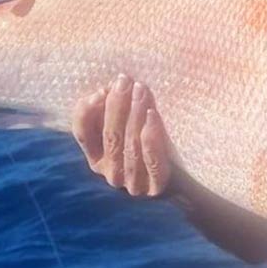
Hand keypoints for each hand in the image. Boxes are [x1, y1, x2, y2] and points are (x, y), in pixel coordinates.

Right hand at [71, 74, 170, 196]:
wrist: (184, 174)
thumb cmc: (151, 140)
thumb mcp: (128, 123)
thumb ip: (113, 110)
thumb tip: (105, 90)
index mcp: (97, 158)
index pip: (82, 134)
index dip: (87, 112)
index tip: (101, 90)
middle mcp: (111, 173)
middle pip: (110, 136)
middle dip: (116, 105)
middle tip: (125, 81)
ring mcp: (133, 183)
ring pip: (130, 145)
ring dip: (134, 114)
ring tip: (141, 90)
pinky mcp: (155, 186)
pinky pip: (151, 159)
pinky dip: (151, 135)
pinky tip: (152, 114)